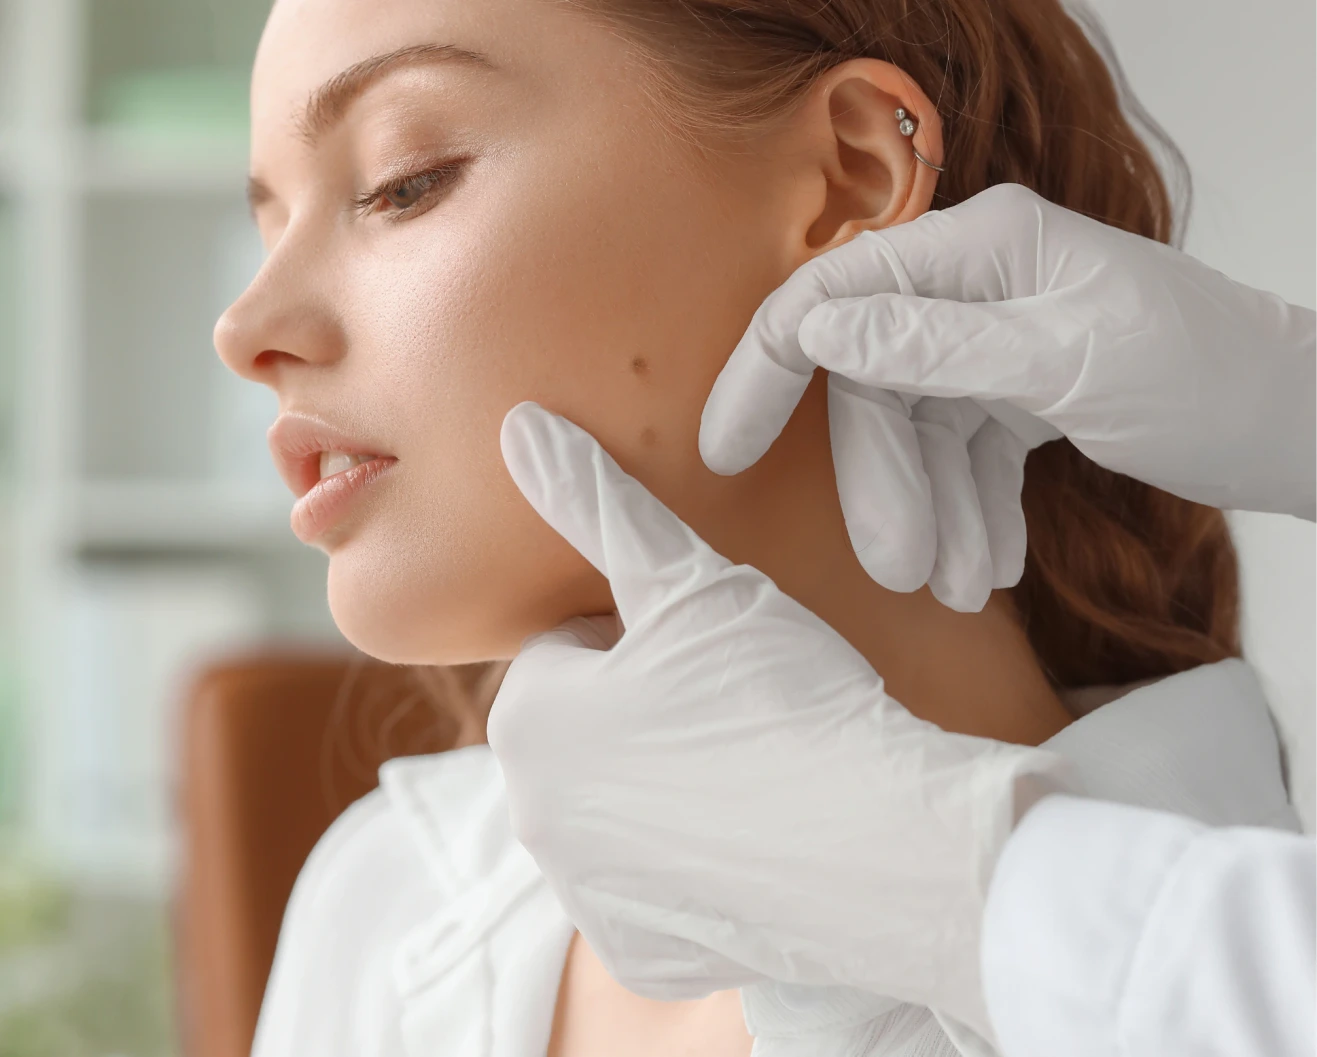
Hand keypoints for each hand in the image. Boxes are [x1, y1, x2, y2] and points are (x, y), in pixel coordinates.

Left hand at [487, 401, 1070, 1038]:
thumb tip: (518, 426)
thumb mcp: (687, 581)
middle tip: (738, 700)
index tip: (708, 646)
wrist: (880, 844)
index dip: (643, 633)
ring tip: (755, 761)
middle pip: (588, 731)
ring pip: (618, 806)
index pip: (571, 650)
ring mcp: (586, 896)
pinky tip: (756, 834)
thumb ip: (597, 502)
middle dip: (644, 709)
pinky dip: (693, 860)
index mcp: (528, 723)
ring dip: (666, 782)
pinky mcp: (644, 952)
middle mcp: (532, 821)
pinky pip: (654, 884)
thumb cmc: (778, 695)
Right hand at [700, 183, 1316, 611]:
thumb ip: (934, 344)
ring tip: (963, 587)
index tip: (726, 450)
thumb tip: (814, 329)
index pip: (834, 297)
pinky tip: (992, 563)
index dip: (768, 371)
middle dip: (886, 485)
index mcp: (982, 248)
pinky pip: (964, 453)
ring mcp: (996, 338)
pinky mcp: (1019, 389)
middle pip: (877, 388)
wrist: (1303, 427)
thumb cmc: (1213, 378)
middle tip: (899, 570)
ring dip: (933, 513)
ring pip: (919, 433)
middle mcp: (978, 283)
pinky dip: (970, 510)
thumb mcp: (1068, 362)